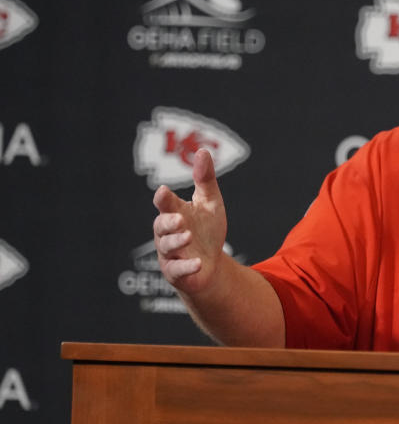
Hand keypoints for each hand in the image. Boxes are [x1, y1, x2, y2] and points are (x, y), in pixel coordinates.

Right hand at [152, 148, 227, 294]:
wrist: (211, 265)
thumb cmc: (207, 230)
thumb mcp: (210, 203)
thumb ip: (205, 179)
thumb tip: (202, 150)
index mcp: (175, 213)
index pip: (166, 203)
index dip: (164, 198)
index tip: (163, 192)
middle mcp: (167, 233)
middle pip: (162, 226)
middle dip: (168, 222)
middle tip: (179, 219)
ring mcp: (170, 253)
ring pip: (167, 247)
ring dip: (177, 241)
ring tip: (188, 236)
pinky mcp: (176, 273)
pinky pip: (178, 270)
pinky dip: (187, 267)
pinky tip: (198, 264)